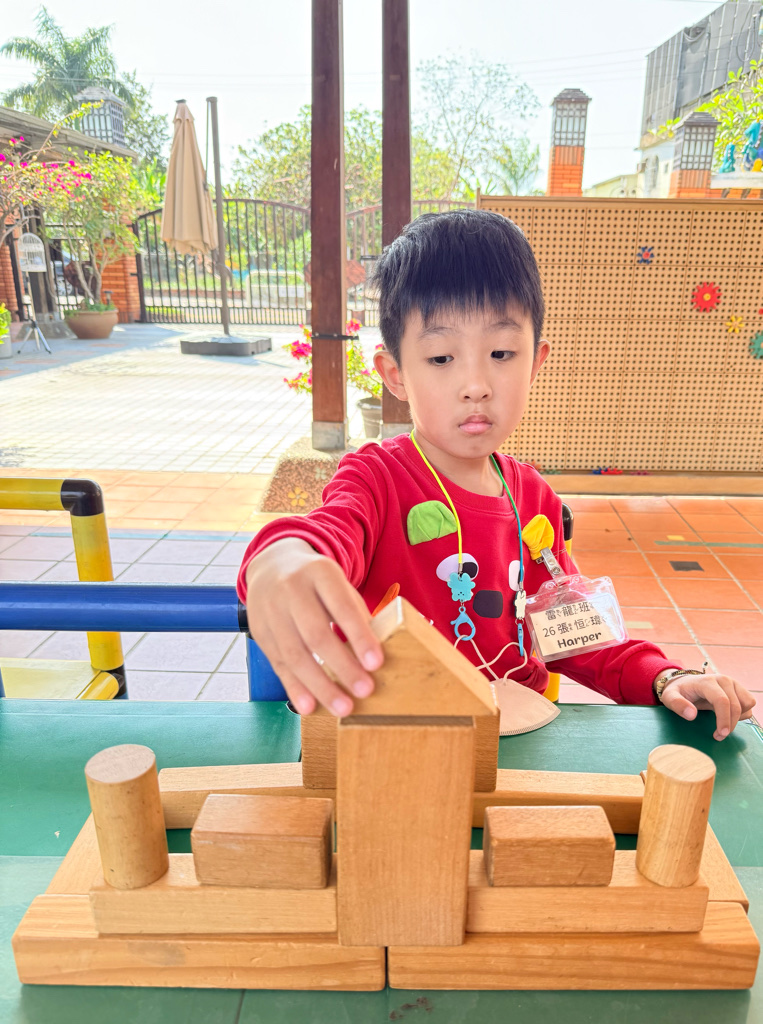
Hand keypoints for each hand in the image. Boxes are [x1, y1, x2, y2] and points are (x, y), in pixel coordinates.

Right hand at [245, 538, 382, 716]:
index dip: (359, 636)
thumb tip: (374, 652)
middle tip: (365, 690)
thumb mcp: (338, 583)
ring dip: (320, 685)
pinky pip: (278, 664)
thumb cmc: (316, 581)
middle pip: (316, 634)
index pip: (341, 607)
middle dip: (342, 666)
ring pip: (295, 654)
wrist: (272, 566)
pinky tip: (309, 706)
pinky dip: (294, 688)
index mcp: (319, 573)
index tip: (376, 663)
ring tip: (342, 707)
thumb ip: (355, 611)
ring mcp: (271, 612)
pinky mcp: (260, 632)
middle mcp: (291, 590)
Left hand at [658, 673, 755, 740]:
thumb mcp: (669, 697)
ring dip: (737, 718)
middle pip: (735, 706)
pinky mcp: (739, 688)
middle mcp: (723, 680)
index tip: (720, 734)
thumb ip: (677, 705)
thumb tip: (691, 715)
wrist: (685, 684)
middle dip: (729, 724)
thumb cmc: (678, 691)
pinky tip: (727, 714)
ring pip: (746, 705)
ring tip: (720, 721)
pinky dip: (742, 713)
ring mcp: (733, 683)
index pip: (722, 701)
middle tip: (718, 736)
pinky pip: (749, 704)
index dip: (723, 719)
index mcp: (707, 681)